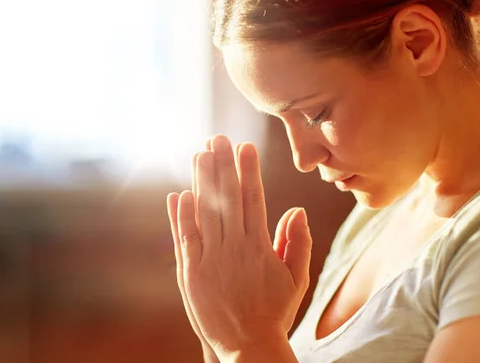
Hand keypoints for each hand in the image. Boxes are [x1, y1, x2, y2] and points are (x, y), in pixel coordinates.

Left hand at [167, 135, 312, 359]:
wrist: (248, 346)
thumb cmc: (274, 311)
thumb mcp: (296, 279)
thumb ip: (298, 243)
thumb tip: (296, 210)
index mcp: (259, 247)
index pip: (253, 199)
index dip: (248, 171)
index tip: (245, 147)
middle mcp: (234, 248)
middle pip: (227, 199)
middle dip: (222, 165)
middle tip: (217, 138)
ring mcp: (210, 259)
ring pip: (205, 213)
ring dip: (201, 182)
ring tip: (200, 154)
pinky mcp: (191, 273)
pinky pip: (185, 239)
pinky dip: (181, 216)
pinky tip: (180, 194)